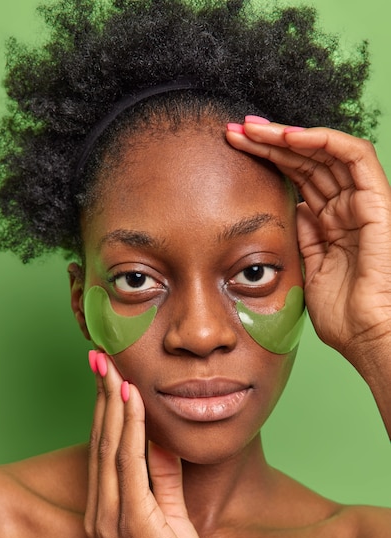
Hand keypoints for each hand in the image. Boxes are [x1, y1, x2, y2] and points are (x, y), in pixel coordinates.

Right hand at [85, 352, 210, 537]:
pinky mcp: (130, 520)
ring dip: (113, 403)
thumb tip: (162, 438)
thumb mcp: (167, 514)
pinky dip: (129, 429)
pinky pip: (128, 464)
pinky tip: (131, 402)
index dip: (104, 409)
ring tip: (114, 369)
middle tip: (102, 359)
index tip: (108, 376)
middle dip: (102, 396)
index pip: (103, 447)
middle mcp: (101, 507)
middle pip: (100, 439)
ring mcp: (111, 514)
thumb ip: (162, 476)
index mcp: (106, 506)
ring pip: (110, 446)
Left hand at [226, 121, 390, 365]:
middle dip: (270, 142)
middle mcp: (347, 207)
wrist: (366, 336)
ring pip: (325, 152)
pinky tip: (289, 137)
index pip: (298, 178)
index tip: (235, 150)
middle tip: (236, 129)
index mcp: (331, 222)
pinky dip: (323, 141)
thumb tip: (295, 207)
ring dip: (288, 135)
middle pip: (307, 160)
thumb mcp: (310, 268)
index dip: (268, 160)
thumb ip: (306, 236)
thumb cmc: (341, 315)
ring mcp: (362, 202)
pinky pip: (354, 158)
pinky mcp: (377, 202)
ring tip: (252, 128)